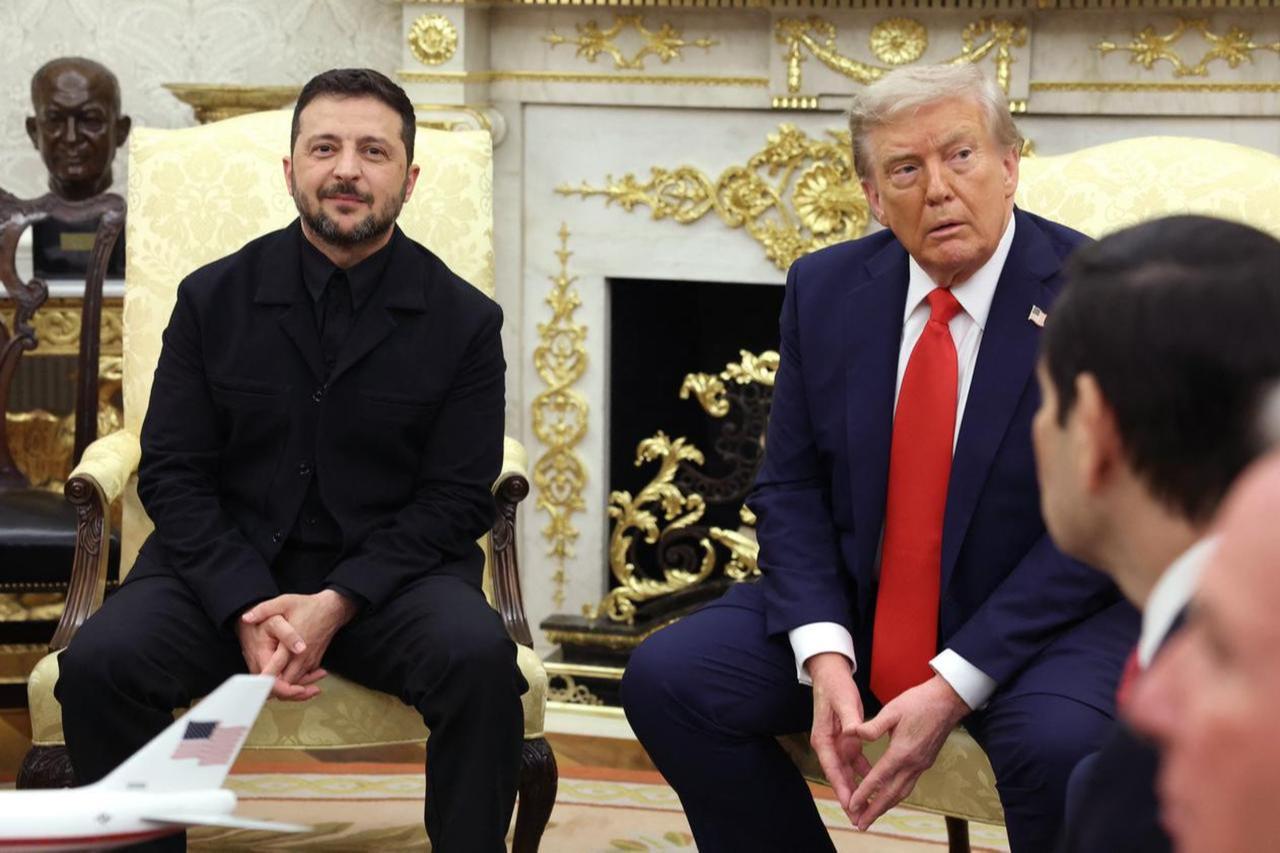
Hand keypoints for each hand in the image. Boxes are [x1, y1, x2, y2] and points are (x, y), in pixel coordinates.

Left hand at [242, 590, 357, 693]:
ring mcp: (310, 660)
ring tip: (269, 689)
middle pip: (286, 683)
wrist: (332, 609)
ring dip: (284, 687)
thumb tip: (246, 618)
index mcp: (291, 645)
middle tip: (259, 691)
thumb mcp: (285, 602)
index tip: (254, 687)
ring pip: (296, 683)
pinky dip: (295, 682)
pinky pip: (304, 678)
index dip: (264, 681)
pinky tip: (286, 680)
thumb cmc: (309, 606)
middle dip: (273, 689)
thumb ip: (264, 610)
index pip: (275, 670)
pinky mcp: (315, 661)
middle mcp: (302, 656)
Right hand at [807, 653, 872, 820]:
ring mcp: (836, 743)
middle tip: (860, 818)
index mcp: (823, 738)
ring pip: (847, 772)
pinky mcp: (846, 739)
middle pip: (838, 776)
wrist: (830, 672)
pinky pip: (855, 761)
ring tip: (868, 807)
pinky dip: (863, 773)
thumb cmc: (834, 685)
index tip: (851, 805)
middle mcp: (828, 744)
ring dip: (856, 788)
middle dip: (849, 797)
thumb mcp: (843, 700)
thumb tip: (856, 733)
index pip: (833, 769)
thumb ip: (851, 719)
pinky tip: (874, 782)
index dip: (842, 788)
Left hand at [846, 675, 969, 830]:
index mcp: (902, 752)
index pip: (879, 778)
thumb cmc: (919, 702)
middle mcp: (913, 763)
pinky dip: (896, 795)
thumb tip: (853, 733)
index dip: (863, 793)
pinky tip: (889, 796)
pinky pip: (909, 785)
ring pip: (902, 792)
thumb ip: (872, 726)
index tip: (851, 805)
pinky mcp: (925, 761)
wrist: (948, 701)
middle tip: (860, 825)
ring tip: (872, 816)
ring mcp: (921, 764)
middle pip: (891, 794)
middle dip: (874, 811)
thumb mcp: (892, 709)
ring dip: (886, 806)